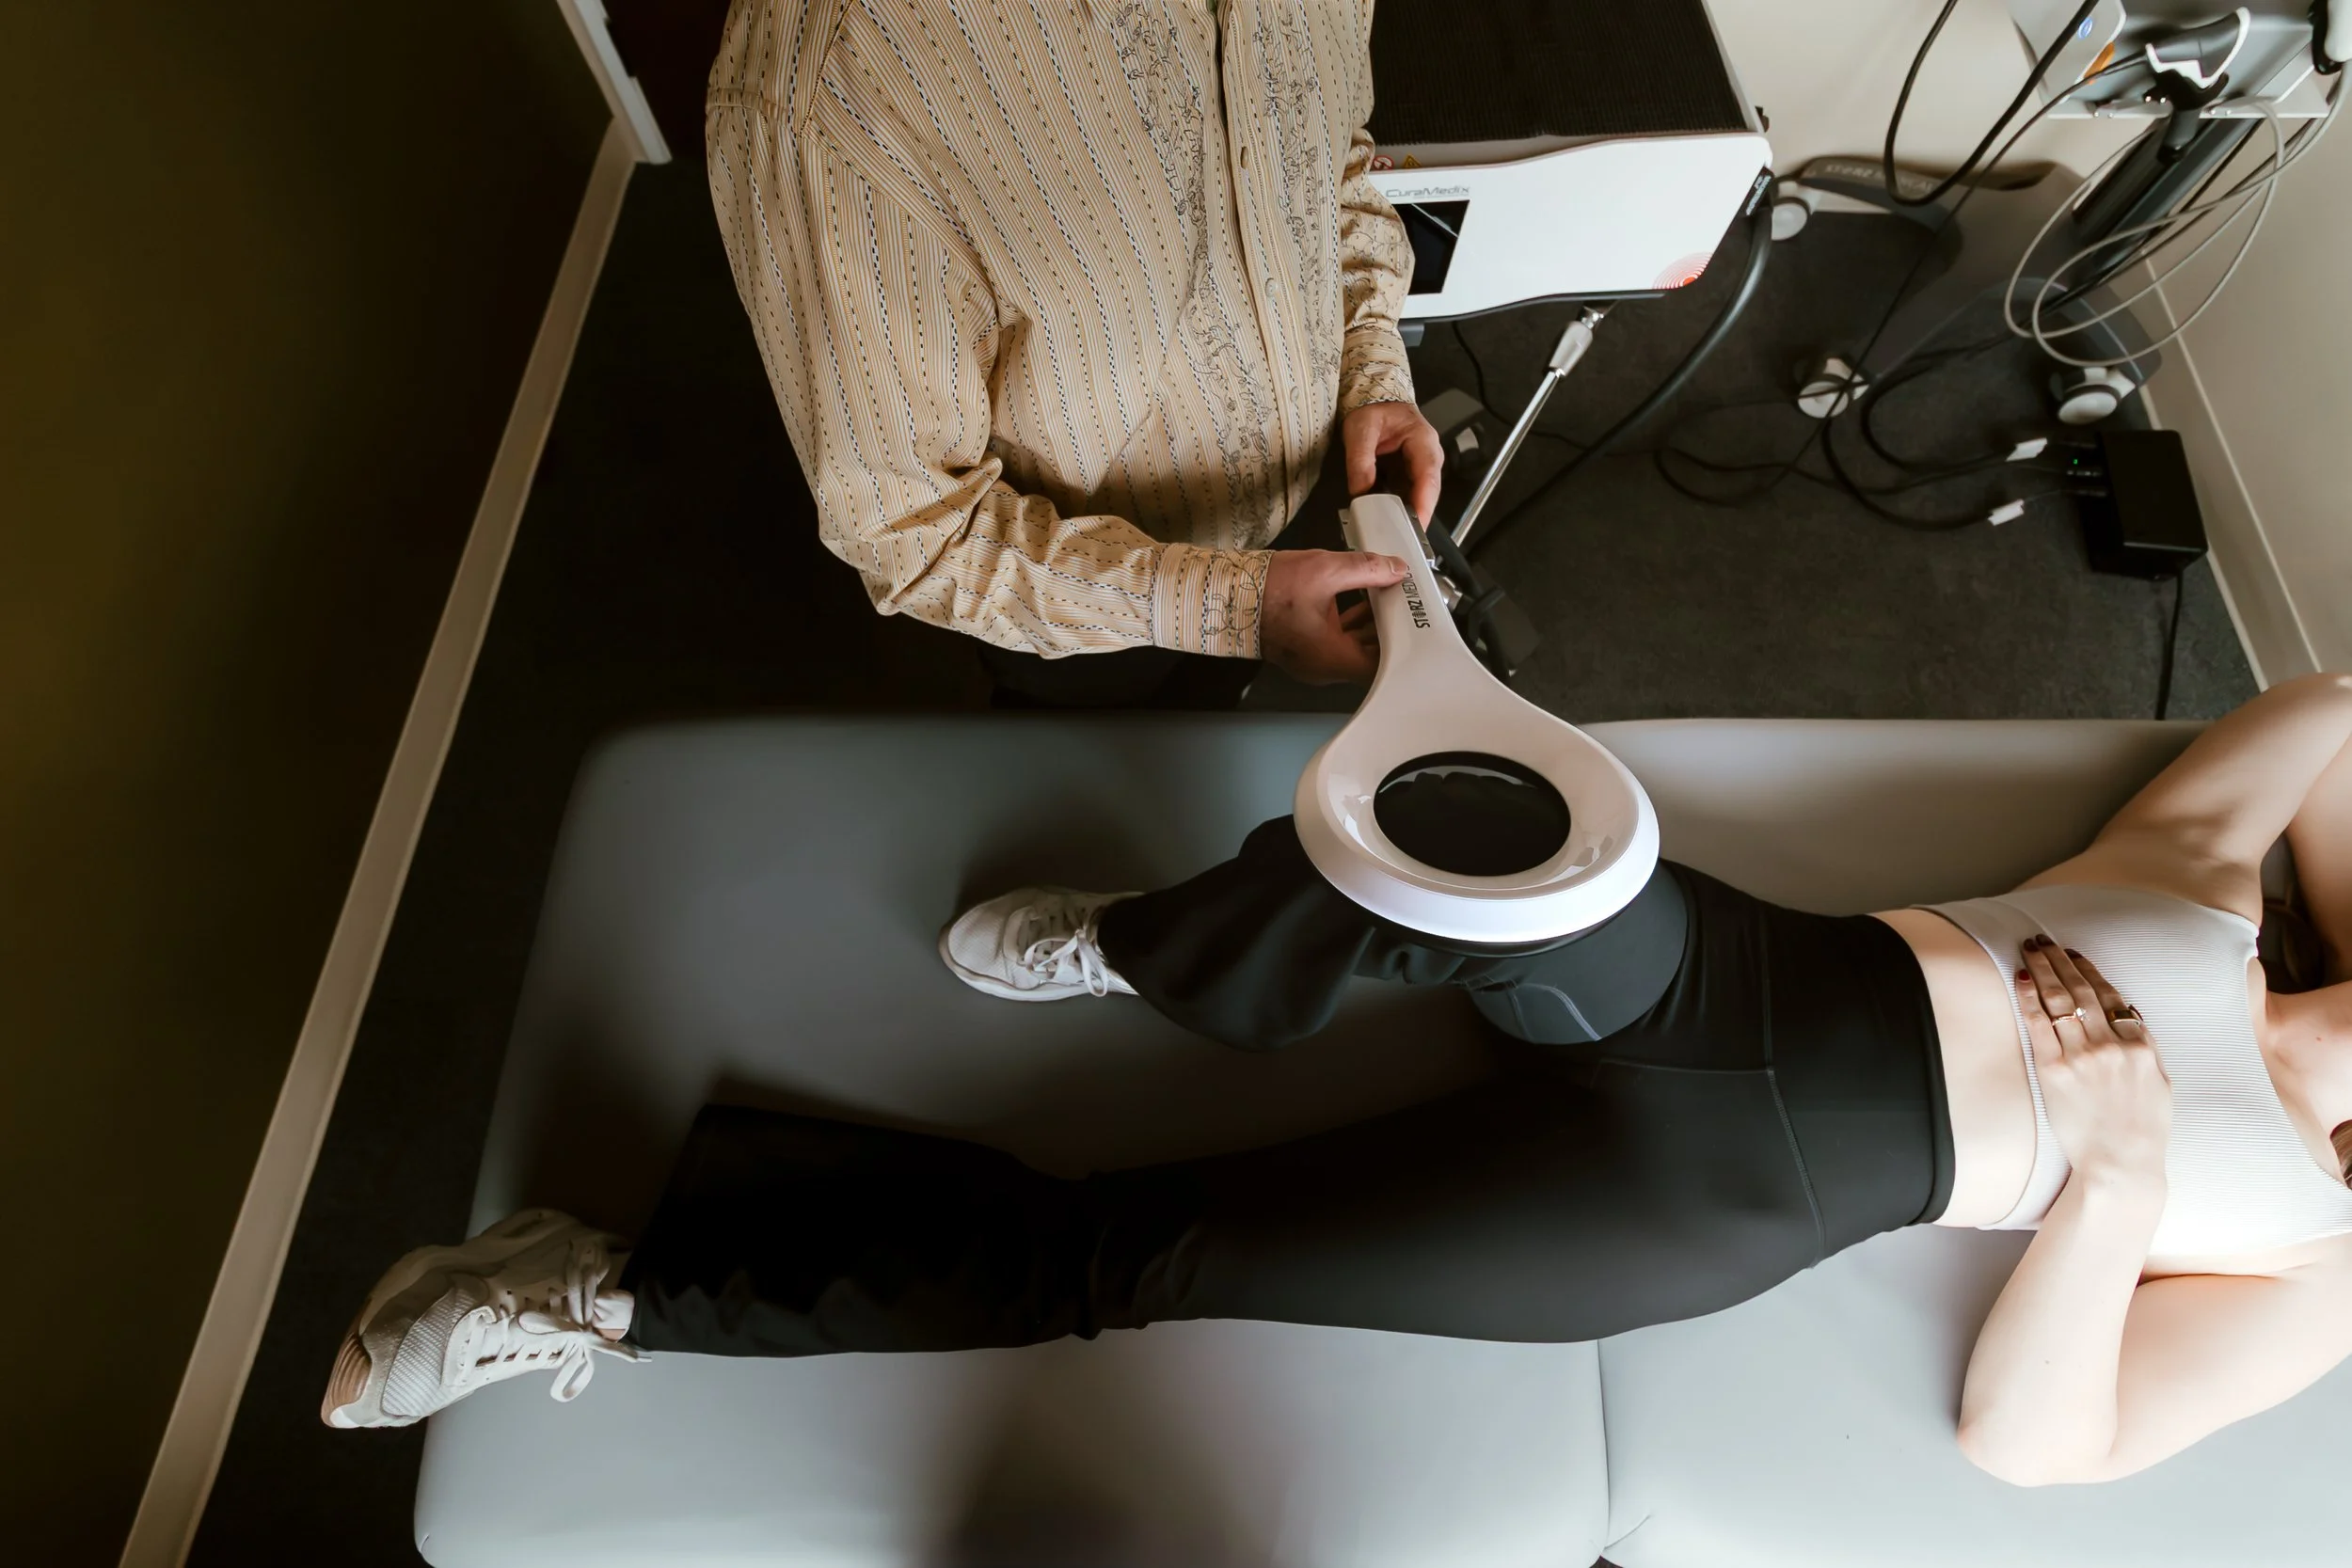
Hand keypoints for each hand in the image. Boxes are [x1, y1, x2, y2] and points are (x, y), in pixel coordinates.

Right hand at [1262, 548, 1407, 684]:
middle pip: (1371, 657)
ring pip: (1354, 649)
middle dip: (1389, 630)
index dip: (1402, 645)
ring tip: (1385, 597)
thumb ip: (1366, 569)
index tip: (1411, 623)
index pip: (1383, 665)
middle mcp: (1324, 668)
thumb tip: (1393, 568)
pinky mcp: (1305, 649)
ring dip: (1371, 625)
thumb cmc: (1266, 592)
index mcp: (1333, 658)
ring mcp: (1313, 660)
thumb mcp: (1325, 571)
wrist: (1227, 595)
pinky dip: (1352, 624)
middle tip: (1401, 605)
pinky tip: (1361, 600)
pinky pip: (1338, 641)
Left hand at [1343, 400, 1442, 524]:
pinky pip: (1408, 496)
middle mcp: (1428, 456)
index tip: (1418, 522)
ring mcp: (1421, 467)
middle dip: (1418, 516)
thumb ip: (1360, 460)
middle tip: (1404, 540)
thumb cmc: (1373, 409)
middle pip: (1428, 492)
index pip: (1428, 476)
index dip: (1425, 502)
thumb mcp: (1361, 429)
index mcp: (1423, 440)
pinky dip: (1399, 510)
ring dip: (1408, 516)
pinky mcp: (1410, 476)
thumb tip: (1361, 491)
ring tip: (1394, 535)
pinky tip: (1388, 522)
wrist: (1375, 400)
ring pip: (1420, 498)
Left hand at [2016, 937, 2172, 1189]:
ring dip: (2043, 970)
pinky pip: (2038, 1025)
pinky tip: (2022, 979)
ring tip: (2030, 949)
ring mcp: (2082, 1057)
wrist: (2122, 1164)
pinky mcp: (2054, 1071)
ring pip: (2058, 1001)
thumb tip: (2128, 1013)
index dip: (2089, 971)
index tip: (2075, 954)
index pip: (2111, 996)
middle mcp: (2111, 1045)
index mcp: (2140, 1045)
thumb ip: (2145, 1045)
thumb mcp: (2160, 1082)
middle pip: (2081, 991)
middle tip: (2043, 939)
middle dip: (2060, 960)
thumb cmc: (2143, 1128)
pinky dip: (2029, 998)